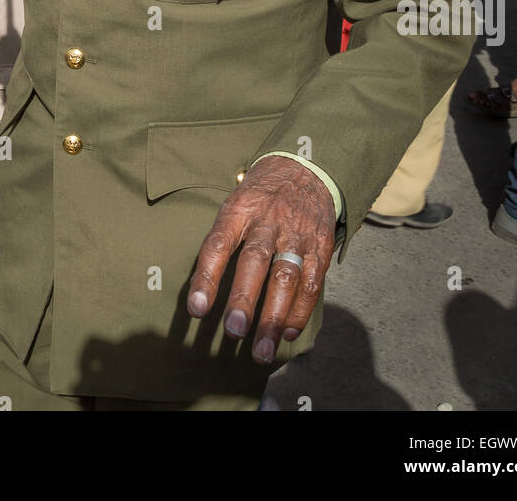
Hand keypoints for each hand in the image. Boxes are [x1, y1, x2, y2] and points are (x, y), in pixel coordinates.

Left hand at [187, 157, 335, 364]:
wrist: (305, 167)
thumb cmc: (260, 197)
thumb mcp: (235, 204)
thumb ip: (223, 241)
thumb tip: (201, 293)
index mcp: (240, 208)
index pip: (219, 243)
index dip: (207, 277)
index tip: (196, 310)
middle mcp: (269, 219)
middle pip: (256, 260)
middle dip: (244, 298)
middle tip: (234, 331)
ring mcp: (297, 232)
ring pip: (286, 277)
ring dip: (274, 316)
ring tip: (261, 349)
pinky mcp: (320, 245)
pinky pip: (311, 282)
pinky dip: (300, 311)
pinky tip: (288, 333)